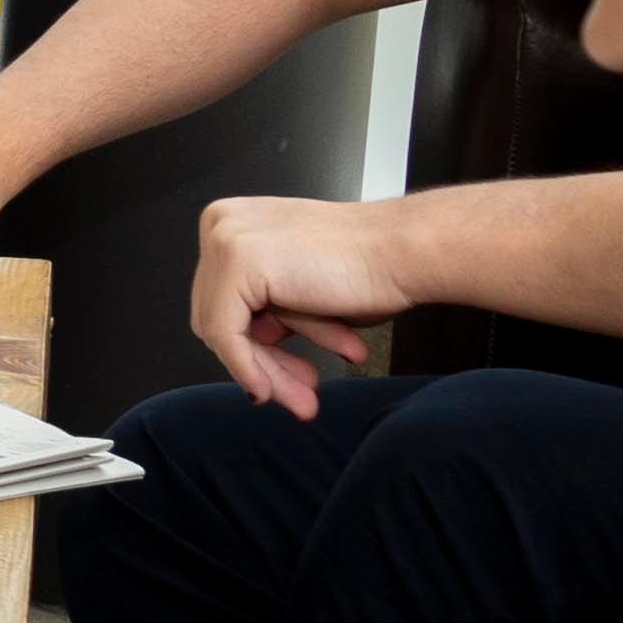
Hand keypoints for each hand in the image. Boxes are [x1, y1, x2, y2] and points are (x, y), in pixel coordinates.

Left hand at [189, 193, 420, 418]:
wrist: (404, 251)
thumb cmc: (368, 268)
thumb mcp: (300, 296)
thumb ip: (267, 316)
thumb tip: (247, 355)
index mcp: (232, 222)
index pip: (221, 301)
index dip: (253, 347)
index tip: (287, 378)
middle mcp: (221, 223)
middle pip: (218, 317)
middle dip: (262, 364)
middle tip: (297, 396)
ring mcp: (225, 238)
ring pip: (221, 331)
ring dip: (266, 372)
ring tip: (303, 401)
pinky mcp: (236, 260)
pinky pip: (226, 334)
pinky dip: (247, 367)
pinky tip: (270, 391)